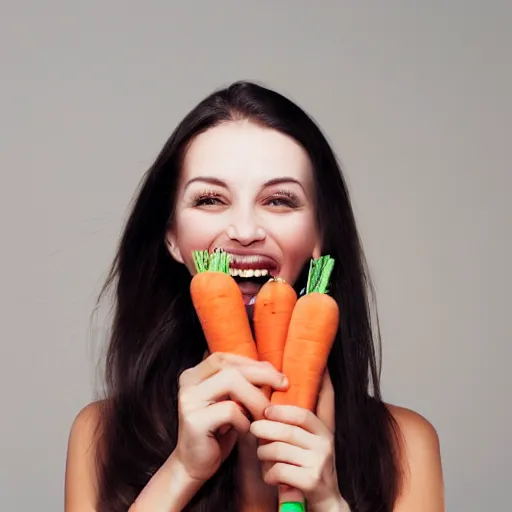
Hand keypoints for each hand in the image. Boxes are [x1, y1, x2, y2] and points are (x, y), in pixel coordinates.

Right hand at [172, 352, 287, 483]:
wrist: (195, 466)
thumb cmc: (218, 432)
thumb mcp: (231, 402)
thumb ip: (242, 384)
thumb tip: (272, 370)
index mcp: (194, 373)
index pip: (226, 358)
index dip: (253, 363)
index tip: (276, 375)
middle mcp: (187, 381)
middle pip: (230, 367)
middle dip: (261, 375)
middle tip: (283, 385)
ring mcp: (189, 400)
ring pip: (231, 382)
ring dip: (256, 397)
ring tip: (267, 412)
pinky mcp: (194, 420)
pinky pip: (230, 410)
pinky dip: (245, 420)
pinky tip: (247, 430)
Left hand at [250, 372, 347, 510]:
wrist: (327, 502)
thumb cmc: (310, 468)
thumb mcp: (311, 444)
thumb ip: (297, 426)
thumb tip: (272, 404)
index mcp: (324, 433)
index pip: (302, 414)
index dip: (282, 411)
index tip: (266, 410)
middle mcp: (324, 446)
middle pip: (287, 431)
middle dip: (265, 429)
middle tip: (253, 428)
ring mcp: (319, 464)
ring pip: (279, 451)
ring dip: (264, 453)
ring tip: (262, 455)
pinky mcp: (311, 482)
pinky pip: (280, 471)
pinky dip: (269, 474)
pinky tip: (270, 476)